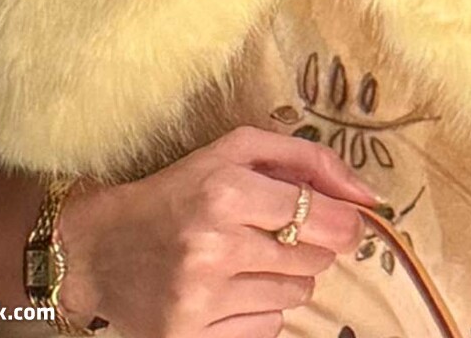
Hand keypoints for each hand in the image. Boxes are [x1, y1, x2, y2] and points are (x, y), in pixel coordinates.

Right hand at [56, 124, 381, 337]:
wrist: (100, 250)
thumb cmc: (177, 191)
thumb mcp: (233, 151)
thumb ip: (306, 160)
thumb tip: (370, 196)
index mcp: (223, 190)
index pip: (318, 214)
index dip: (344, 220)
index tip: (349, 222)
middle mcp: (213, 246)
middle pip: (312, 259)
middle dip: (308, 245)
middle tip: (273, 234)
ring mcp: (201, 300)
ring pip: (295, 295)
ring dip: (284, 277)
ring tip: (245, 260)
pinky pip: (267, 328)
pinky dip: (259, 310)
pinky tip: (227, 290)